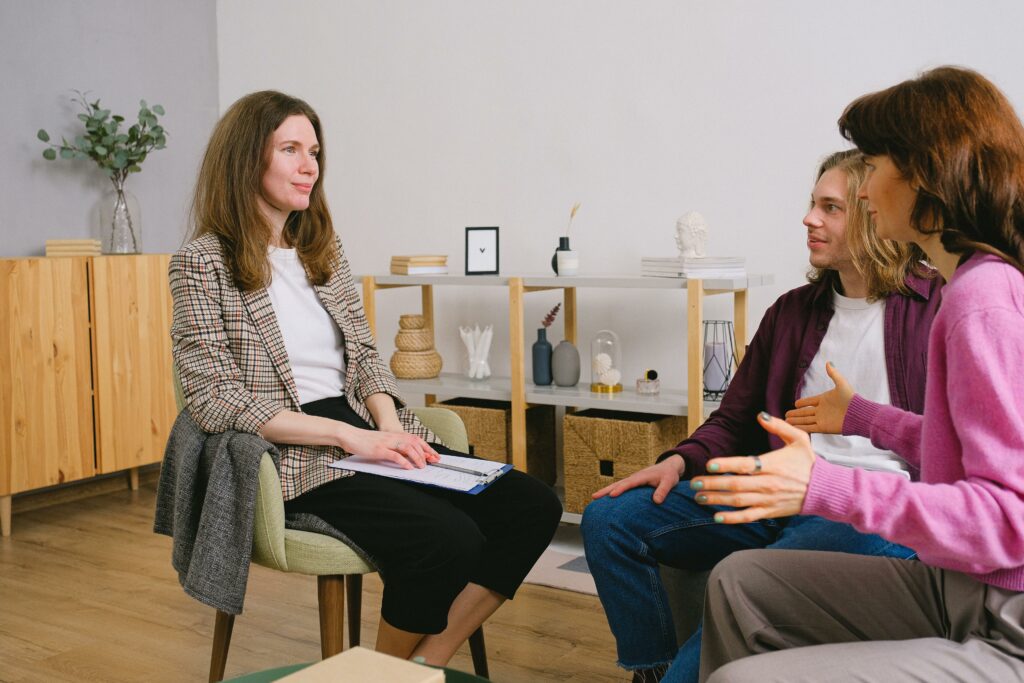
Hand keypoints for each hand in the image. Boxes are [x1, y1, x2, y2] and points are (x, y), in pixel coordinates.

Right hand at [337, 425, 439, 468]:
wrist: (350, 436)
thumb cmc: (366, 441)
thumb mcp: (384, 442)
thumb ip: (395, 447)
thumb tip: (407, 456)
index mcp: (395, 435)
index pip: (416, 439)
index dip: (427, 447)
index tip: (434, 455)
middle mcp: (393, 437)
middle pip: (414, 443)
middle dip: (426, 453)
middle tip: (432, 462)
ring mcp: (386, 443)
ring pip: (407, 448)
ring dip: (417, 457)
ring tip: (422, 466)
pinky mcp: (379, 450)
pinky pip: (394, 455)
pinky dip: (403, 462)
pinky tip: (408, 467)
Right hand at [591, 455, 684, 503]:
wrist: (669, 467)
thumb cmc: (669, 475)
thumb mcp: (669, 482)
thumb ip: (663, 490)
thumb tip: (656, 502)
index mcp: (642, 476)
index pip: (629, 483)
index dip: (620, 489)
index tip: (611, 495)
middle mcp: (634, 477)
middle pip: (618, 483)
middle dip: (606, 490)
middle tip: (594, 496)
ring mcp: (633, 480)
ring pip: (617, 485)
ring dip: (606, 491)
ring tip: (594, 498)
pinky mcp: (633, 483)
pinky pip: (620, 487)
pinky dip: (612, 491)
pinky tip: (606, 498)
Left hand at [690, 413, 814, 523]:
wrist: (824, 489)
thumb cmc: (808, 463)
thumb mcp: (799, 439)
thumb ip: (778, 426)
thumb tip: (760, 415)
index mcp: (772, 465)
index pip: (745, 465)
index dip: (726, 465)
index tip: (709, 465)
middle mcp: (768, 483)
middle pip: (736, 485)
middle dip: (712, 484)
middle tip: (694, 482)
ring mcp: (768, 499)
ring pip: (738, 501)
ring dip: (716, 500)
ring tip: (698, 497)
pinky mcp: (770, 511)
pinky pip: (748, 516)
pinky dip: (732, 519)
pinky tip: (716, 517)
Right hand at [784, 361, 853, 433]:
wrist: (859, 414)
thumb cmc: (851, 398)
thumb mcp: (841, 384)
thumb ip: (833, 374)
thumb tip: (828, 362)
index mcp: (824, 400)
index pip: (810, 401)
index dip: (802, 403)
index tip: (795, 404)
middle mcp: (822, 410)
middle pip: (805, 412)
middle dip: (795, 413)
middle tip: (786, 414)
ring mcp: (822, 419)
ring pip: (805, 420)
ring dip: (796, 421)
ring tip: (786, 422)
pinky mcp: (823, 427)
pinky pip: (810, 428)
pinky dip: (802, 428)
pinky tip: (794, 428)